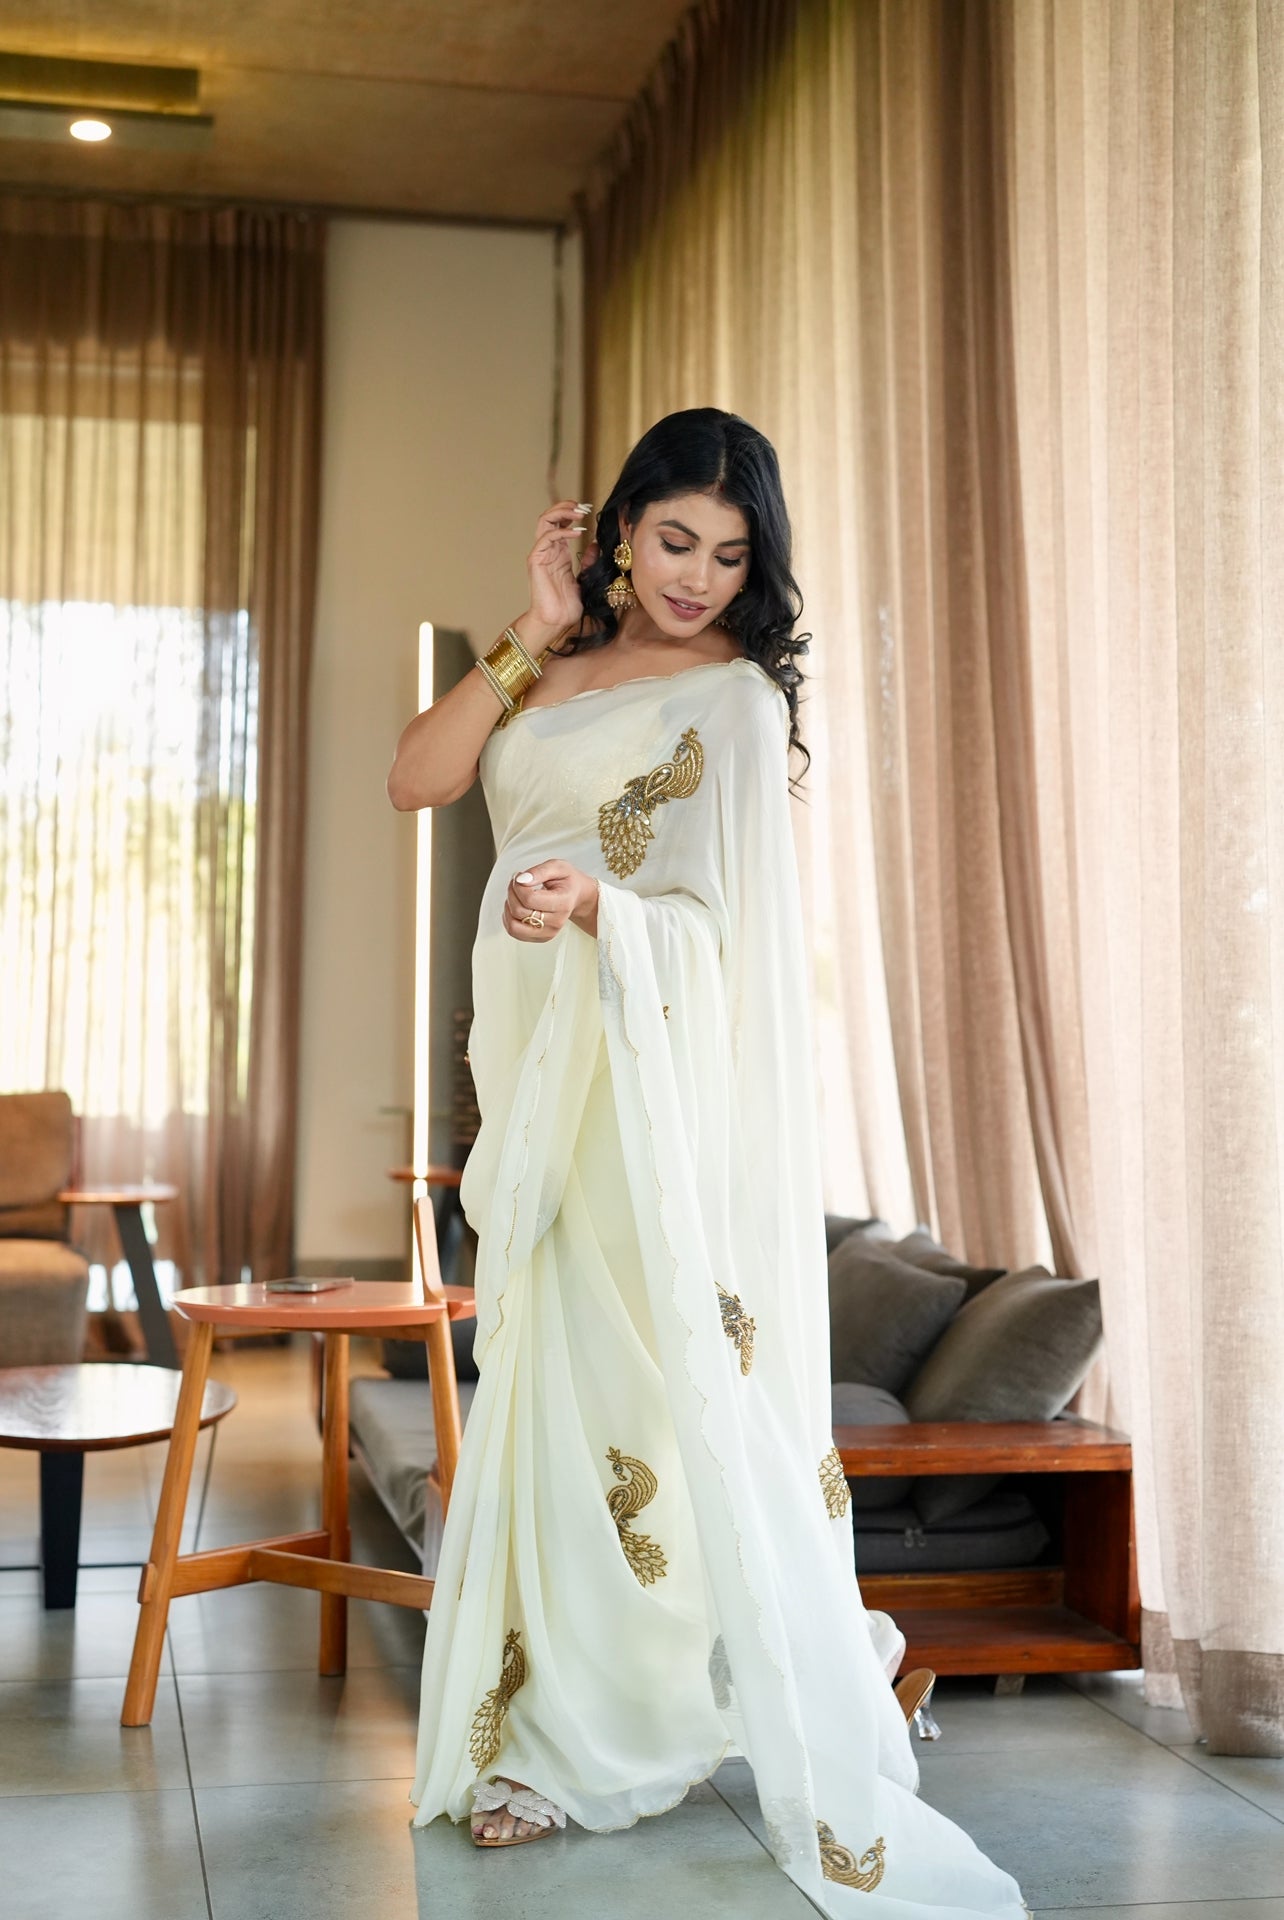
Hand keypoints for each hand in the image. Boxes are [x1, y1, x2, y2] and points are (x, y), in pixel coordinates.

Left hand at [503, 860, 598, 940]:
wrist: (576, 896)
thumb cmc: (566, 881)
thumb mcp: (558, 867)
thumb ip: (540, 871)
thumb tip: (521, 880)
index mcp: (563, 902)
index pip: (529, 899)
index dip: (518, 886)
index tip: (519, 877)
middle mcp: (557, 921)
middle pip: (519, 911)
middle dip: (512, 893)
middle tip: (516, 882)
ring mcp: (549, 932)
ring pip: (513, 926)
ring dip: (508, 907)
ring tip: (515, 896)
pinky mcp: (540, 937)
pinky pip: (514, 932)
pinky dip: (509, 918)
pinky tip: (516, 906)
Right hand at [525, 500, 598, 639]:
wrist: (556, 622)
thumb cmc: (567, 606)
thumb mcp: (585, 579)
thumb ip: (589, 561)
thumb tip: (595, 543)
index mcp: (558, 553)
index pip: (560, 523)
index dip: (571, 513)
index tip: (589, 509)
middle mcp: (547, 550)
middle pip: (550, 517)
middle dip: (566, 507)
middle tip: (584, 506)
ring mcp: (540, 554)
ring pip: (545, 521)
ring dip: (562, 513)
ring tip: (580, 513)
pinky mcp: (536, 560)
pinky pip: (547, 538)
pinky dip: (562, 531)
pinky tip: (577, 532)